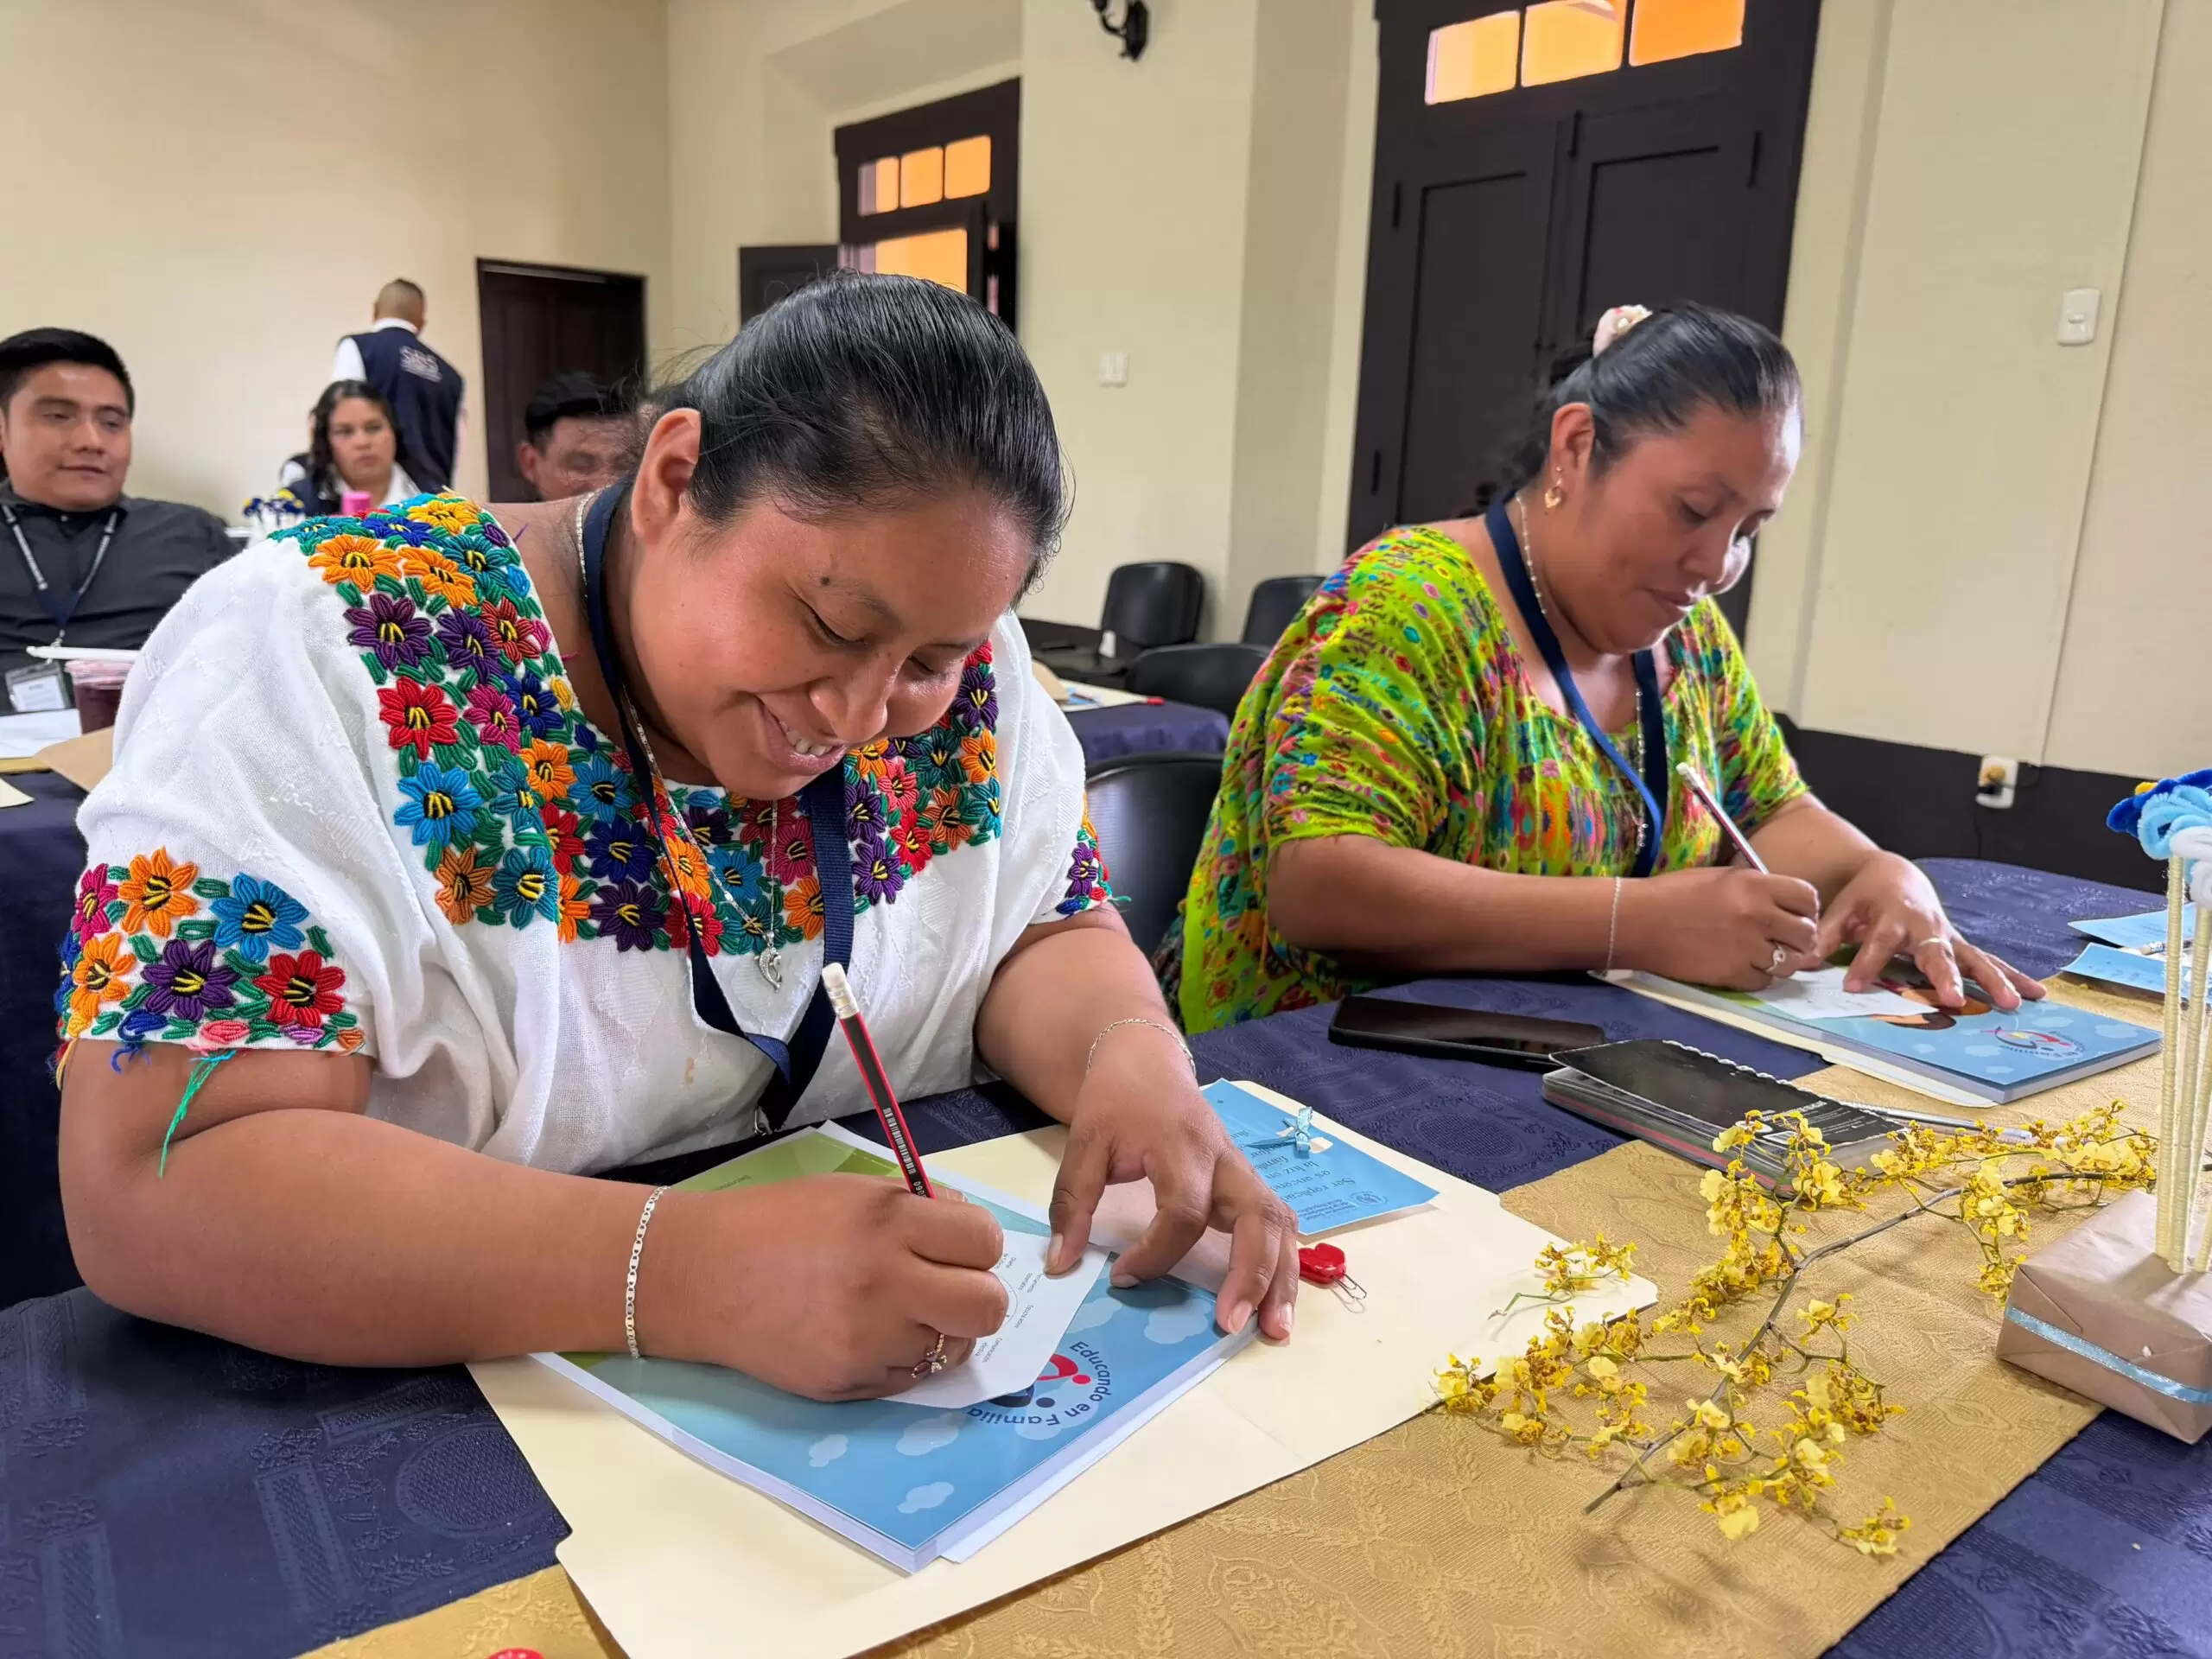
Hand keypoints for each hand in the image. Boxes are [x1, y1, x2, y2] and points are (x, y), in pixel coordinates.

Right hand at [641, 1175, 1009, 1401]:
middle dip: (977, 1298)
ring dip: (939, 1333)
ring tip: (898, 1314)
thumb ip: (919, 1208)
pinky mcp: (848, 1383)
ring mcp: (869, 1340)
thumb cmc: (780, 1222)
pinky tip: (865, 1336)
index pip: (985, 1241)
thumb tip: (973, 1235)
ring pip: (953, 1350)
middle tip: (946, 1290)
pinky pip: (909, 1379)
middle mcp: (887, 1282)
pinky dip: (899, 1360)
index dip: (977, 1246)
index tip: (958, 1249)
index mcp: (891, 1222)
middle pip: (987, 1307)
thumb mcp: (854, 1192)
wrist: (701, 1275)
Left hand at [1047, 1025, 1297, 1341]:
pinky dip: (1282, 1263)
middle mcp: (1224, 1160)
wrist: (1145, 1062)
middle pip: (1258, 1217)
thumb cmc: (1115, 1102)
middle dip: (1251, 1274)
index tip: (1123, 1278)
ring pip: (1280, 1223)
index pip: (1184, 1210)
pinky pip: (1277, 1224)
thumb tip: (1061, 1264)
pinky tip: (1276, 1303)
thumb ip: (1072, 1203)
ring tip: (1274, 1330)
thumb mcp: (1083, 1144)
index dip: (1158, 1252)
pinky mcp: (1247, 1183)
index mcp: (1182, 1146)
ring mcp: (1242, 1171)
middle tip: (1231, 1326)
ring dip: (1281, 1277)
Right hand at [1622, 866, 1821, 988]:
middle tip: (1784, 940)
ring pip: (1790, 963)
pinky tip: (1742, 966)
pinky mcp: (1733, 974)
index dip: (1806, 908)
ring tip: (1763, 956)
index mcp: (1755, 885)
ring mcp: (1747, 947)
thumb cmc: (1674, 893)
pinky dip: (1758, 977)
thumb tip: (1782, 904)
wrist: (1639, 921)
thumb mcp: (1722, 878)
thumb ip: (1756, 889)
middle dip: (1799, 938)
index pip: (1807, 897)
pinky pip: (1765, 982)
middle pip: (1807, 933)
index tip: (1795, 914)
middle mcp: (1758, 916)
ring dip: (1782, 961)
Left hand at [1816, 852, 2042, 1010]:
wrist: (1894, 874)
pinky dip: (2012, 976)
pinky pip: (1988, 961)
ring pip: (1974, 958)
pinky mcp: (1960, 945)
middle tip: (1954, 1000)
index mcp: (1892, 916)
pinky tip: (2037, 994)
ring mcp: (1948, 936)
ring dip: (1993, 980)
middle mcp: (1925, 926)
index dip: (1866, 964)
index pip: (1878, 942)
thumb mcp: (1841, 911)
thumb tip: (1801, 963)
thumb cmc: (1864, 897)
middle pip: (1936, 952)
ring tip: (2013, 1002)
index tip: (1853, 987)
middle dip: (1945, 976)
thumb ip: (1824, 936)